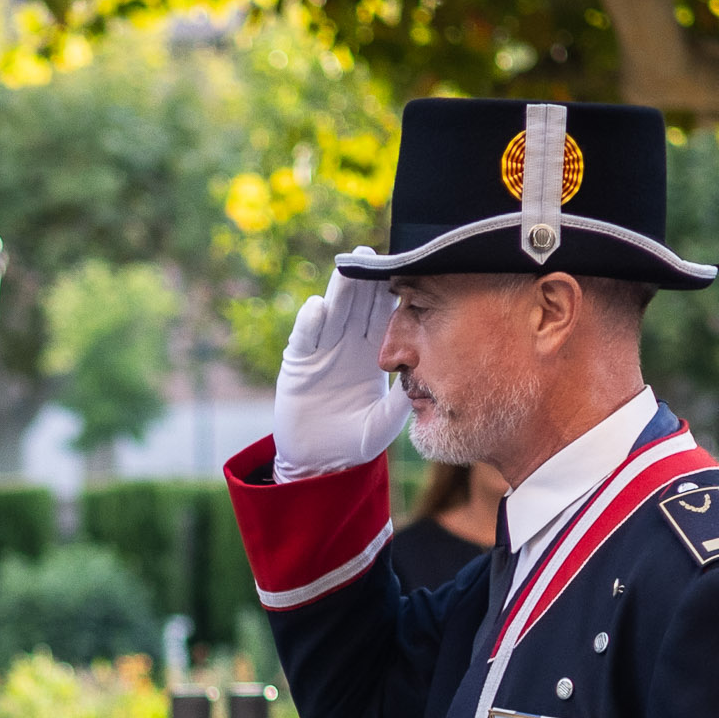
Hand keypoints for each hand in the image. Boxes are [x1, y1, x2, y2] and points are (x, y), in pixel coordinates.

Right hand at [272, 261, 405, 478]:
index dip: (392, 294)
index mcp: (373, 354)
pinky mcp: (298, 364)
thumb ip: (398, 402)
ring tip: (348, 268)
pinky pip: (304, 339)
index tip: (405, 271)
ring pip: (332, 314)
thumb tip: (420, 379)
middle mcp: (347, 346)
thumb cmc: (354, 442)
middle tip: (372, 253)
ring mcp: (321, 352)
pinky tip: (317, 308)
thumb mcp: (384, 424)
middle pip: (358, 306)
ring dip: (339, 291)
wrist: (319, 464)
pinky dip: (309, 324)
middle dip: (365, 280)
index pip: (384, 316)